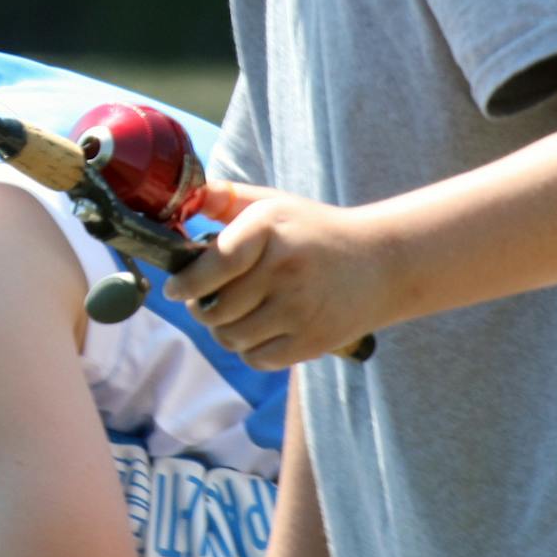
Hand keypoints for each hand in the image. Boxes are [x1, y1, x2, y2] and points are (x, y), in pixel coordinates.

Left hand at [165, 183, 392, 367]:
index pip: (214, 264)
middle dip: (201, 308)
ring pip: (231, 337)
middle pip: (214, 308)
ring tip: (234, 314)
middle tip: (205, 301)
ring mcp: (299, 308)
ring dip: (223, 330)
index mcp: (270, 228)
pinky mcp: (312, 340)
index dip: (186, 282)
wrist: (383, 263)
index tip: (173, 289)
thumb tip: (183, 199)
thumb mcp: (274, 204)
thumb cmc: (314, 231)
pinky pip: (256, 358)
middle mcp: (284, 268)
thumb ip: (226, 199)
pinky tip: (259, 329)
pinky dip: (249, 349)